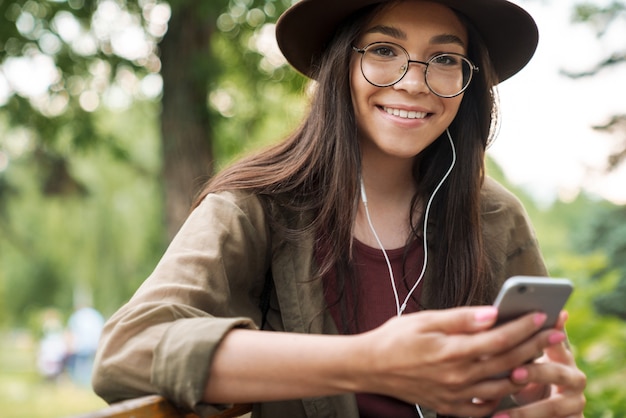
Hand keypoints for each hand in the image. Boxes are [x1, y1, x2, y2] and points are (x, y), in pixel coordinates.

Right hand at [357, 306, 564, 416]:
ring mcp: (454, 396)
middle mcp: (457, 377)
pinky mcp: (448, 408)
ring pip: (501, 387)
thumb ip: (460, 318)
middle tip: (556, 334)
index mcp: (451, 352)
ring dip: (524, 372)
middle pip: (506, 361)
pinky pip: (483, 410)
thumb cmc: (394, 339)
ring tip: (540, 359)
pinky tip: (509, 388)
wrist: (369, 367)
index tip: (541, 315)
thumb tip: (492, 312)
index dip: (522, 327)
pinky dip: (501, 400)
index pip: (498, 339)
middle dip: (534, 345)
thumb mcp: (424, 320)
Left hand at [494, 311, 586, 417]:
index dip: (550, 333)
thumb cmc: (525, 376)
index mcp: (561, 355)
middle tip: (513, 373)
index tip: (541, 325)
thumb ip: (513, 342)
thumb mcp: (522, 359)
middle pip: (557, 372)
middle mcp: (574, 377)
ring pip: (554, 406)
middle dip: (535, 372)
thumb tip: (489, 317)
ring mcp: (575, 402)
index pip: (557, 340)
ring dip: (526, 411)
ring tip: (499, 414)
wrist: (540, 410)